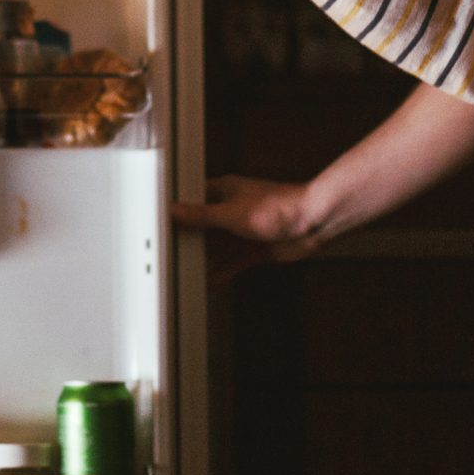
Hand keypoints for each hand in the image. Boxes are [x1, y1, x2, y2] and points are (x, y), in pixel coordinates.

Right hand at [168, 175, 326, 286]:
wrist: (312, 223)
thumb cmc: (278, 207)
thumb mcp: (230, 213)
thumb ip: (201, 216)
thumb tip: (175, 211)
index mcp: (224, 191)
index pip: (193, 200)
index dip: (178, 213)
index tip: (161, 225)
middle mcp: (233, 210)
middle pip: (203, 227)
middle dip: (189, 241)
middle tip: (168, 255)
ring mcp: (244, 231)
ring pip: (217, 248)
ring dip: (204, 260)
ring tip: (183, 273)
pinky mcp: (255, 249)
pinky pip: (233, 263)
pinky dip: (221, 273)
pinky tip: (209, 283)